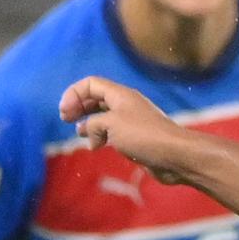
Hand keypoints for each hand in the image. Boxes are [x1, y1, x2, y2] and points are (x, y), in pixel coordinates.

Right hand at [57, 75, 173, 160]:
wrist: (174, 155)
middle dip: (78, 107)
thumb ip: (93, 124)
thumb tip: (88, 133)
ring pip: (103, 116)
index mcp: (120, 94)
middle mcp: (125, 104)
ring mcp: (130, 121)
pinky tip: (96, 146)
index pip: (91, 84)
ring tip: (81, 134)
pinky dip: (100, 136)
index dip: (73, 94)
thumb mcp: (111, 124)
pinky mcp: (135, 138)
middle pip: (95, 98)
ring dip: (88, 123)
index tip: (64, 112)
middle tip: (66, 120)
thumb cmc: (143, 136)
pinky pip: (111, 132)